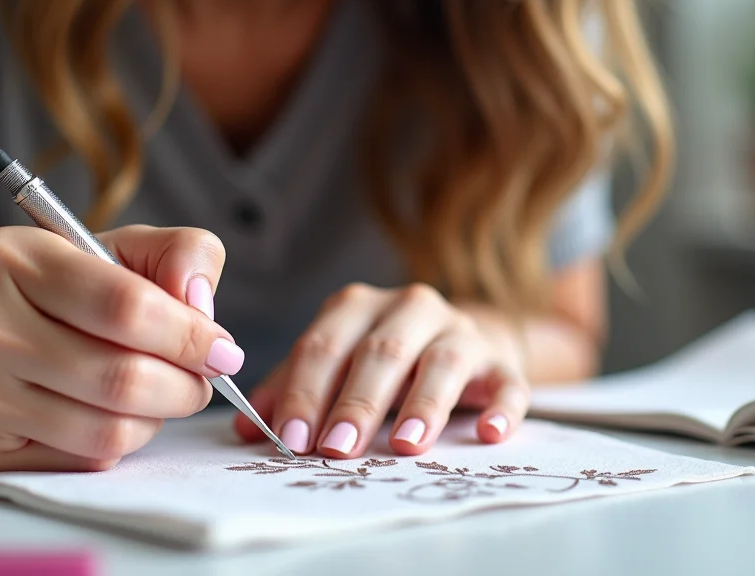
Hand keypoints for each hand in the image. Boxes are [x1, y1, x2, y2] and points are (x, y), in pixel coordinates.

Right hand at [0, 225, 241, 470]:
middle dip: (184, 386)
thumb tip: (201, 305)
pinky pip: (83, 459)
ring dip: (155, 418)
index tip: (222, 349)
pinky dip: (117, 441)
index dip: (190, 334)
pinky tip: (108, 413)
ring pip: (107, 430)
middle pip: (121, 377)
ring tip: (156, 393)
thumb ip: (178, 253)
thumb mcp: (114, 248)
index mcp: (13, 257)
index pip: (126, 306)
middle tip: (200, 380)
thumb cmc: (51, 292)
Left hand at [233, 283, 528, 457]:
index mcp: (361, 306)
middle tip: (335, 448)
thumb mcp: (336, 364)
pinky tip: (487, 434)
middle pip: (381, 352)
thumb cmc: (385, 359)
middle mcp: (412, 308)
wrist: (464, 342)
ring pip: (443, 362)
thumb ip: (293, 388)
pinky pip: (508, 384)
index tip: (290, 436)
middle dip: (356, 403)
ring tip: (406, 443)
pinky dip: (500, 408)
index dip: (305, 390)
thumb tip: (246, 431)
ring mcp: (461, 332)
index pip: (325, 344)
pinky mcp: (502, 362)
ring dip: (423, 403)